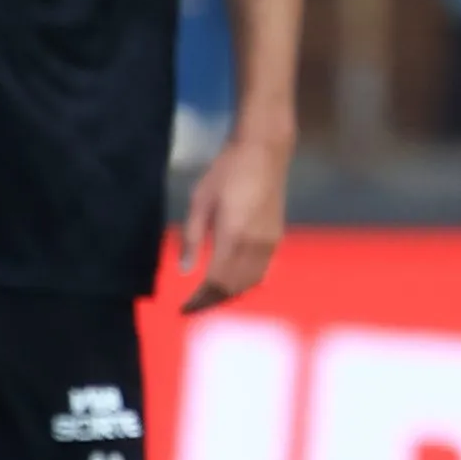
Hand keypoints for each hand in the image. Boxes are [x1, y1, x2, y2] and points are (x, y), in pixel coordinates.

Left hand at [174, 131, 288, 314]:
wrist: (263, 152)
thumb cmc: (226, 171)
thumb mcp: (200, 200)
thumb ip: (192, 238)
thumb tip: (185, 271)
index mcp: (233, 235)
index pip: (215, 281)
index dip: (199, 299)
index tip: (183, 308)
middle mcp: (255, 244)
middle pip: (233, 287)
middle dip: (211, 301)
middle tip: (192, 306)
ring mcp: (269, 242)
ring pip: (249, 283)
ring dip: (228, 295)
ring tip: (208, 298)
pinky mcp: (277, 239)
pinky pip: (261, 273)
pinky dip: (244, 284)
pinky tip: (230, 284)